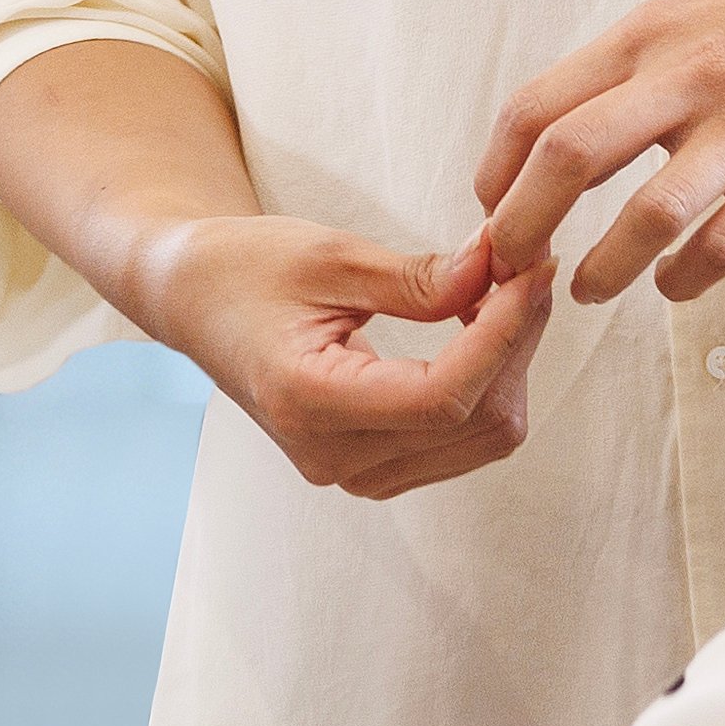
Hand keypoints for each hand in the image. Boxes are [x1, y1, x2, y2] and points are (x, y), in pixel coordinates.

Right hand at [123, 215, 556, 500]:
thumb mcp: (328, 254)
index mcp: (309, 402)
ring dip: (508, 364)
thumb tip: (499, 271)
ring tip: (502, 292)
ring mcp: (350, 471)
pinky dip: (486, 384)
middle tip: (524, 266)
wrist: (192, 299)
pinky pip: (459, 442)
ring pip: (480, 439)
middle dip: (515, 342)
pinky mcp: (368, 465)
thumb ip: (418, 277)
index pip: (443, 397)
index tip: (531, 270)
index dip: (504, 334)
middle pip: (474, 422)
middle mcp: (330, 456)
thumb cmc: (243, 267)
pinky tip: (479, 330)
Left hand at [470, 0, 724, 305]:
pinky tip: (674, 287)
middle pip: (567, 158)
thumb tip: (553, 143)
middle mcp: (690, 72)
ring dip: (600, 268)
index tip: (488, 214)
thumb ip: (631, 74)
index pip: (536, 106)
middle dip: (521, 227)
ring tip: (585, 290)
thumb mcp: (698, 17)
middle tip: (509, 270)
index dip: (496, 172)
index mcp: (651, 34)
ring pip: (645, 214)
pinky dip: (685, 278)